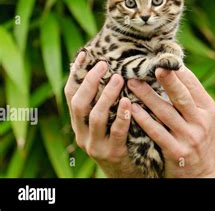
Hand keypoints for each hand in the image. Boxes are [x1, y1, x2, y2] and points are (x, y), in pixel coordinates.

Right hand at [64, 52, 143, 177]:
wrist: (126, 174)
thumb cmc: (121, 140)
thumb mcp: (107, 121)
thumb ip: (105, 101)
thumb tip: (110, 68)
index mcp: (78, 123)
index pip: (70, 95)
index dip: (76, 74)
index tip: (84, 54)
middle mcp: (81, 133)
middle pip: (78, 104)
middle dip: (90, 82)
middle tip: (104, 64)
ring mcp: (95, 145)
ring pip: (96, 117)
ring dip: (107, 95)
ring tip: (119, 78)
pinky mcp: (112, 153)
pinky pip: (116, 132)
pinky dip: (122, 116)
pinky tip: (130, 103)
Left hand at [128, 66, 214, 177]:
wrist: (205, 173)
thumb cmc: (200, 139)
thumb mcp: (203, 117)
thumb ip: (191, 98)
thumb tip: (174, 71)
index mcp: (208, 109)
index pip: (193, 85)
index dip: (177, 71)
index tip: (161, 58)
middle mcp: (201, 121)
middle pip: (181, 96)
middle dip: (167, 80)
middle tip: (152, 65)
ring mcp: (189, 137)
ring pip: (165, 113)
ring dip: (147, 96)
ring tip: (132, 83)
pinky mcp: (176, 151)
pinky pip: (156, 132)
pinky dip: (143, 119)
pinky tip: (131, 109)